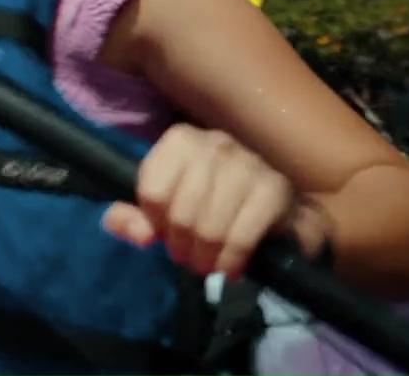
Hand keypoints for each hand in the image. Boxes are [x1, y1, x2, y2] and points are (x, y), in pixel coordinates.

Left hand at [101, 122, 319, 279]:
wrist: (271, 207)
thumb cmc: (207, 201)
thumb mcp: (163, 207)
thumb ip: (133, 218)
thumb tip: (138, 235)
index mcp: (180, 140)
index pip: (151, 192)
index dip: (154, 222)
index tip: (163, 234)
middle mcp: (214, 143)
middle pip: (180, 212)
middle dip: (181, 246)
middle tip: (187, 259)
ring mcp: (248, 163)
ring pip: (209, 226)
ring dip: (206, 257)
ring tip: (207, 265)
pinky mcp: (274, 189)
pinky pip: (242, 235)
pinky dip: (232, 259)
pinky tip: (229, 268)